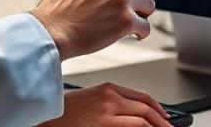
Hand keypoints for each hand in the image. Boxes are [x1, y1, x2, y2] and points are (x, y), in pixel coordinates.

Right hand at [39, 83, 172, 126]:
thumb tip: (133, 114)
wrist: (44, 118)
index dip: (160, 109)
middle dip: (164, 121)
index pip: (144, 97)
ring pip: (144, 119)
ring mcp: (108, 112)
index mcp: (107, 88)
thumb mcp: (90, 100)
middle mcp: (110, 97)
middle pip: (148, 108)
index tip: (166, 118)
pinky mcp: (105, 124)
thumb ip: (112, 103)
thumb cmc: (63, 112)